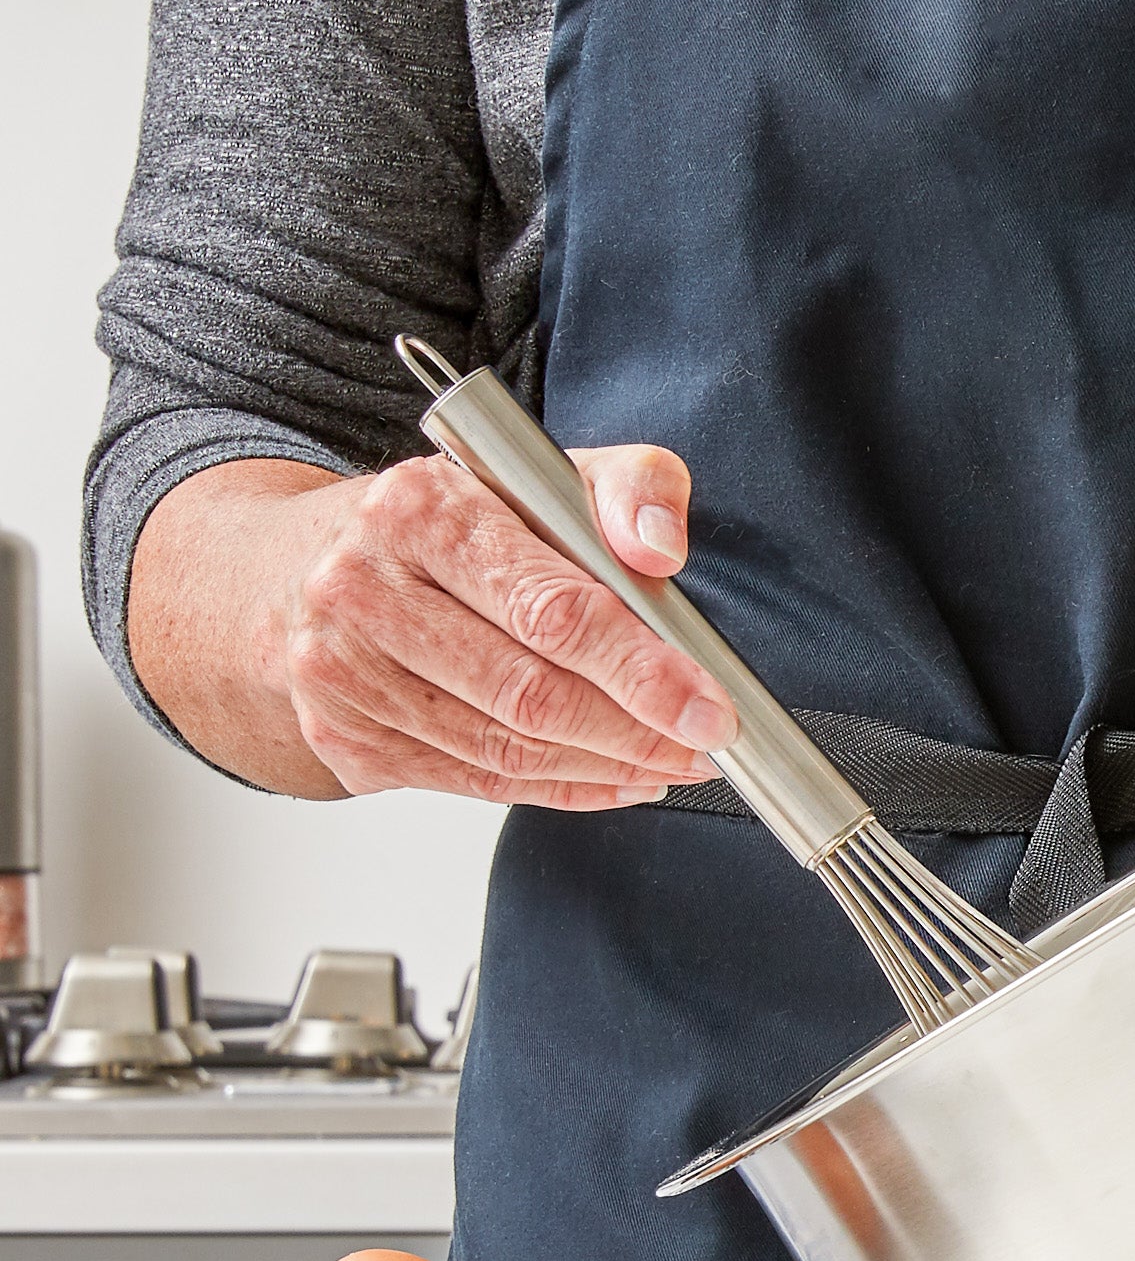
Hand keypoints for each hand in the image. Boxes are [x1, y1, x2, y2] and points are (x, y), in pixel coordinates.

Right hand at [132, 446, 739, 807]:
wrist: (299, 567)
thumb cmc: (445, 525)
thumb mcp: (540, 473)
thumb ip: (627, 487)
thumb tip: (658, 547)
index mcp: (419, 511)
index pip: (550, 609)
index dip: (642, 670)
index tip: (709, 708)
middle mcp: (362, 590)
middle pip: (529, 693)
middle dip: (637, 732)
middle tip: (705, 745)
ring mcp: (341, 673)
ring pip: (506, 750)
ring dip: (607, 766)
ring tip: (671, 760)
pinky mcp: (343, 737)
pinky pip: (477, 782)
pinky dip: (561, 788)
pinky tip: (615, 775)